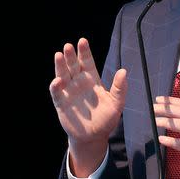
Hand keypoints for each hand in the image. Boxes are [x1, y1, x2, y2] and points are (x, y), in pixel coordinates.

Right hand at [49, 38, 127, 176]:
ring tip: (59, 55)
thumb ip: (120, 88)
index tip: (82, 41)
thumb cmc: (106, 120)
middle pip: (73, 65)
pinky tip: (58, 81)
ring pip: (63, 74)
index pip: (87, 62)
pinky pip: (56, 92)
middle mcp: (79, 82)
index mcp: (92, 80)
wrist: (93, 137)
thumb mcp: (116, 104)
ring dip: (60, 65)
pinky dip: (56, 85)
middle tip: (69, 46)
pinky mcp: (61, 102)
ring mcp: (69, 91)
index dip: (84, 52)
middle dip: (71, 55)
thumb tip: (123, 71)